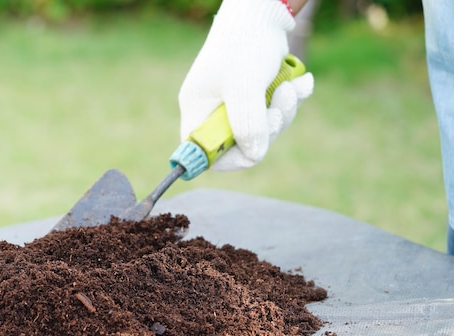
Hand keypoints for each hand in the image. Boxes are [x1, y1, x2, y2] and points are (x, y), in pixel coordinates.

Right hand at [178, 0, 313, 170]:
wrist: (263, 12)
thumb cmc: (245, 45)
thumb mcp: (245, 87)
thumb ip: (248, 125)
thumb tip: (253, 156)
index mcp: (197, 110)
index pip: (202, 152)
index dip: (226, 158)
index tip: (252, 149)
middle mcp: (213, 110)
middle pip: (240, 144)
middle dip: (268, 129)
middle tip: (279, 108)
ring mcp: (235, 104)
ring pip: (263, 130)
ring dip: (284, 111)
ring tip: (292, 88)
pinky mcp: (255, 96)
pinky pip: (275, 113)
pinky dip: (290, 100)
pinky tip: (299, 83)